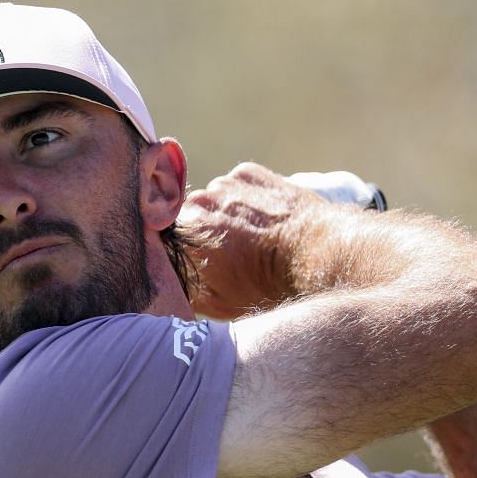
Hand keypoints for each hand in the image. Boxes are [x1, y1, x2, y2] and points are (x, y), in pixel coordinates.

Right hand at [178, 163, 331, 319]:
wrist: (316, 254)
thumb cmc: (267, 286)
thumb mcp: (217, 305)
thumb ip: (181, 291)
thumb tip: (165, 283)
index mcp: (184, 236)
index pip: (160, 238)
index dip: (173, 250)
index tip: (189, 262)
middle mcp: (197, 203)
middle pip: (185, 216)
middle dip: (198, 231)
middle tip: (223, 252)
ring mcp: (224, 184)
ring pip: (211, 198)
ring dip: (222, 212)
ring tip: (248, 235)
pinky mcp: (248, 172)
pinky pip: (235, 184)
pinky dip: (244, 197)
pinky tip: (262, 218)